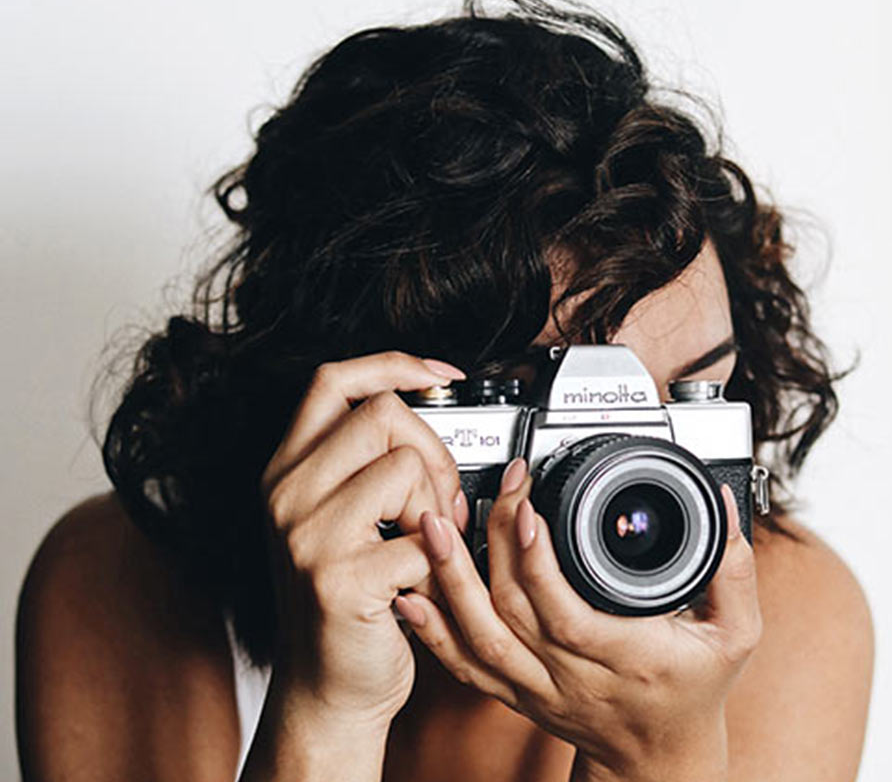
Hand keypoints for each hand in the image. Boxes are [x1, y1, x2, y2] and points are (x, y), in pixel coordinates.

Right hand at [256, 351, 469, 732]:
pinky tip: (422, 584)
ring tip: (428, 545)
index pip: (333, 380)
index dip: (393, 364)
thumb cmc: (346, 603)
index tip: (440, 376)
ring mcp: (307, 537)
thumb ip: (362, 464)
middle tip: (439, 502)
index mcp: (286, 471)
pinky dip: (441, 562)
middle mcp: (287, 496)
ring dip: (439, 507)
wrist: (327, 691)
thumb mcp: (336, 520)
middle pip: (383, 414)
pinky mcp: (340, 581)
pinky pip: (423, 537)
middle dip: (434, 452)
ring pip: (406, 466)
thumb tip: (426, 407)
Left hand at [394, 458, 761, 781]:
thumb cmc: (694, 691)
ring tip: (434, 527)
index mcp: (627, 658)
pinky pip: (465, 666)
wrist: (660, 758)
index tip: (526, 508)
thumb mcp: (735, 636)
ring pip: (480, 639)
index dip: (538, 564)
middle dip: (491, 545)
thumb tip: (724, 510)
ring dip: (450, 581)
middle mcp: (574, 677)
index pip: (568, 614)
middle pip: (514, 613)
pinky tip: (412, 594)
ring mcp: (538, 688)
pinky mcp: (515, 694)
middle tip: (488, 491)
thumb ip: (732, 571)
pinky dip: (434, 631)